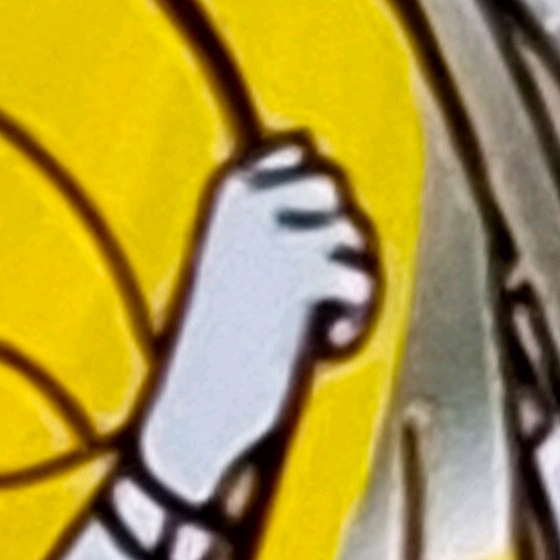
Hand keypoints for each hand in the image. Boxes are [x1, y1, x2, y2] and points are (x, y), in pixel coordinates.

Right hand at [135, 138, 378, 506]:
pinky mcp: (296, 278)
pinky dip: (356, 316)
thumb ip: (280, 217)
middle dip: (340, 235)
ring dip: (351, 281)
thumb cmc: (223, 344)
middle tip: (315, 291)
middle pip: (335, 184)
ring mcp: (270, 235)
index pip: (301, 147)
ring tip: (320, 322)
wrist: (199, 412)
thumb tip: (330, 174)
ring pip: (353, 232)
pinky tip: (327, 344)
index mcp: (224, 190)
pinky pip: (360, 276)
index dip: (321, 198)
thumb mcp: (240, 263)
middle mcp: (245, 200)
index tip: (303, 249)